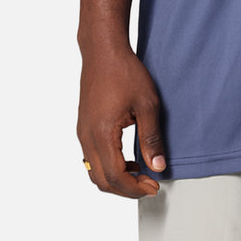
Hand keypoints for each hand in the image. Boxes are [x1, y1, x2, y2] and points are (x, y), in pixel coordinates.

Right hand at [77, 45, 166, 198]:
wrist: (103, 51)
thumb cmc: (125, 72)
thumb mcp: (147, 105)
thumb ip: (151, 138)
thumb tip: (157, 166)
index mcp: (102, 134)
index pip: (115, 177)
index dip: (135, 188)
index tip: (153, 186)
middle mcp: (87, 137)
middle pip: (101, 181)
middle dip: (125, 189)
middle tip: (148, 184)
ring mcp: (82, 132)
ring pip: (94, 171)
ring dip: (116, 179)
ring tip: (140, 173)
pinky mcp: (83, 127)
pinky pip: (92, 158)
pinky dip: (108, 167)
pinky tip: (127, 159)